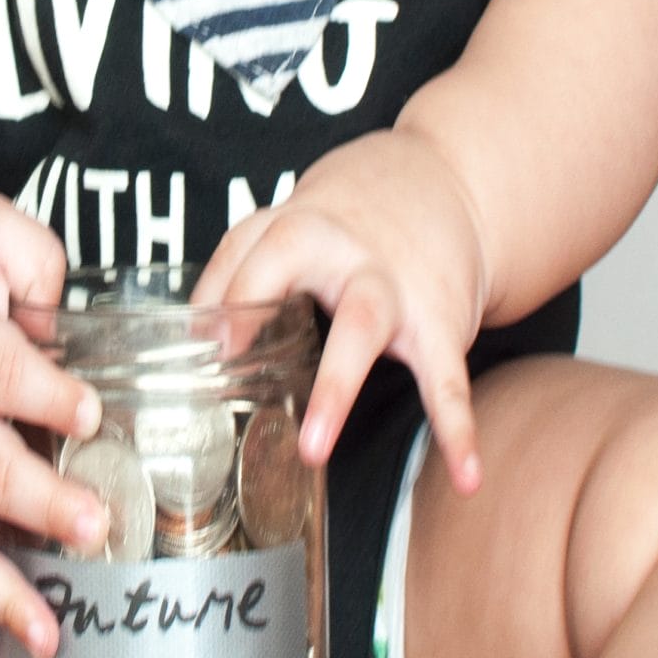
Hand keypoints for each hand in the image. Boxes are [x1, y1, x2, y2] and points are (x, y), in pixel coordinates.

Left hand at [193, 128, 491, 493]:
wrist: (454, 181)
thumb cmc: (354, 216)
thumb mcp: (295, 220)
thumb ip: (242, 266)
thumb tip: (190, 333)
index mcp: (299, 226)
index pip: (244, 250)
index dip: (217, 293)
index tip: (197, 343)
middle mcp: (342, 251)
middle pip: (290, 265)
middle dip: (253, 311)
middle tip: (226, 371)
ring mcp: (394, 286)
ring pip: (361, 327)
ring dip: (334, 388)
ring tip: (313, 450)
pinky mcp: (441, 319)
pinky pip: (448, 378)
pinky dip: (458, 429)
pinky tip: (466, 475)